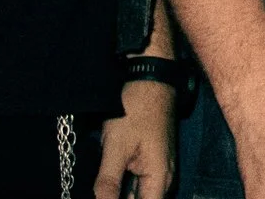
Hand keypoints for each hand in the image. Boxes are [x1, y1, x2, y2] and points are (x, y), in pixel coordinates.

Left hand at [94, 80, 177, 198]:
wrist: (149, 78)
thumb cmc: (136, 109)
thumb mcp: (116, 147)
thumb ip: (108, 184)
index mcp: (159, 179)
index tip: (105, 196)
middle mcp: (162, 178)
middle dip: (116, 198)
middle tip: (101, 187)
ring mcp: (155, 169)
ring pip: (135, 194)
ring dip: (117, 193)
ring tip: (103, 182)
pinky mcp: (147, 160)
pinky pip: (134, 183)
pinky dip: (120, 186)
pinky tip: (105, 183)